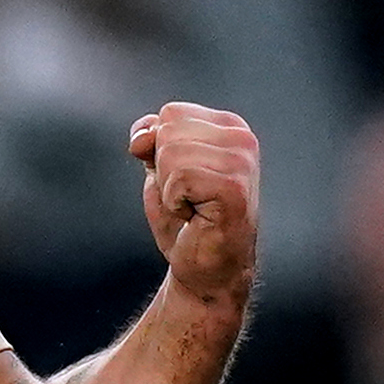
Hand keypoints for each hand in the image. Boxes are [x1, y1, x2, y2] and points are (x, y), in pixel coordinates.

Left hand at [130, 102, 261, 304]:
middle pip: (168, 130)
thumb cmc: (186, 221)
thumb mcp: (159, 171)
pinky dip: (175, 202)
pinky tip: (196, 216)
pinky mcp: (234, 187)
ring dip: (170, 189)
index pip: (170, 113)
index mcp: (229, 126)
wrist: (206, 270)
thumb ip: (150, 141)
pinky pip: (179, 177)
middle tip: (188, 197)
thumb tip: (142, 136)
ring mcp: (242, 162)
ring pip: (171, 153)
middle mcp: (242, 138)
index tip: (181, 180)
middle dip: (163, 170)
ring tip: (193, 207)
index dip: (158, 148)